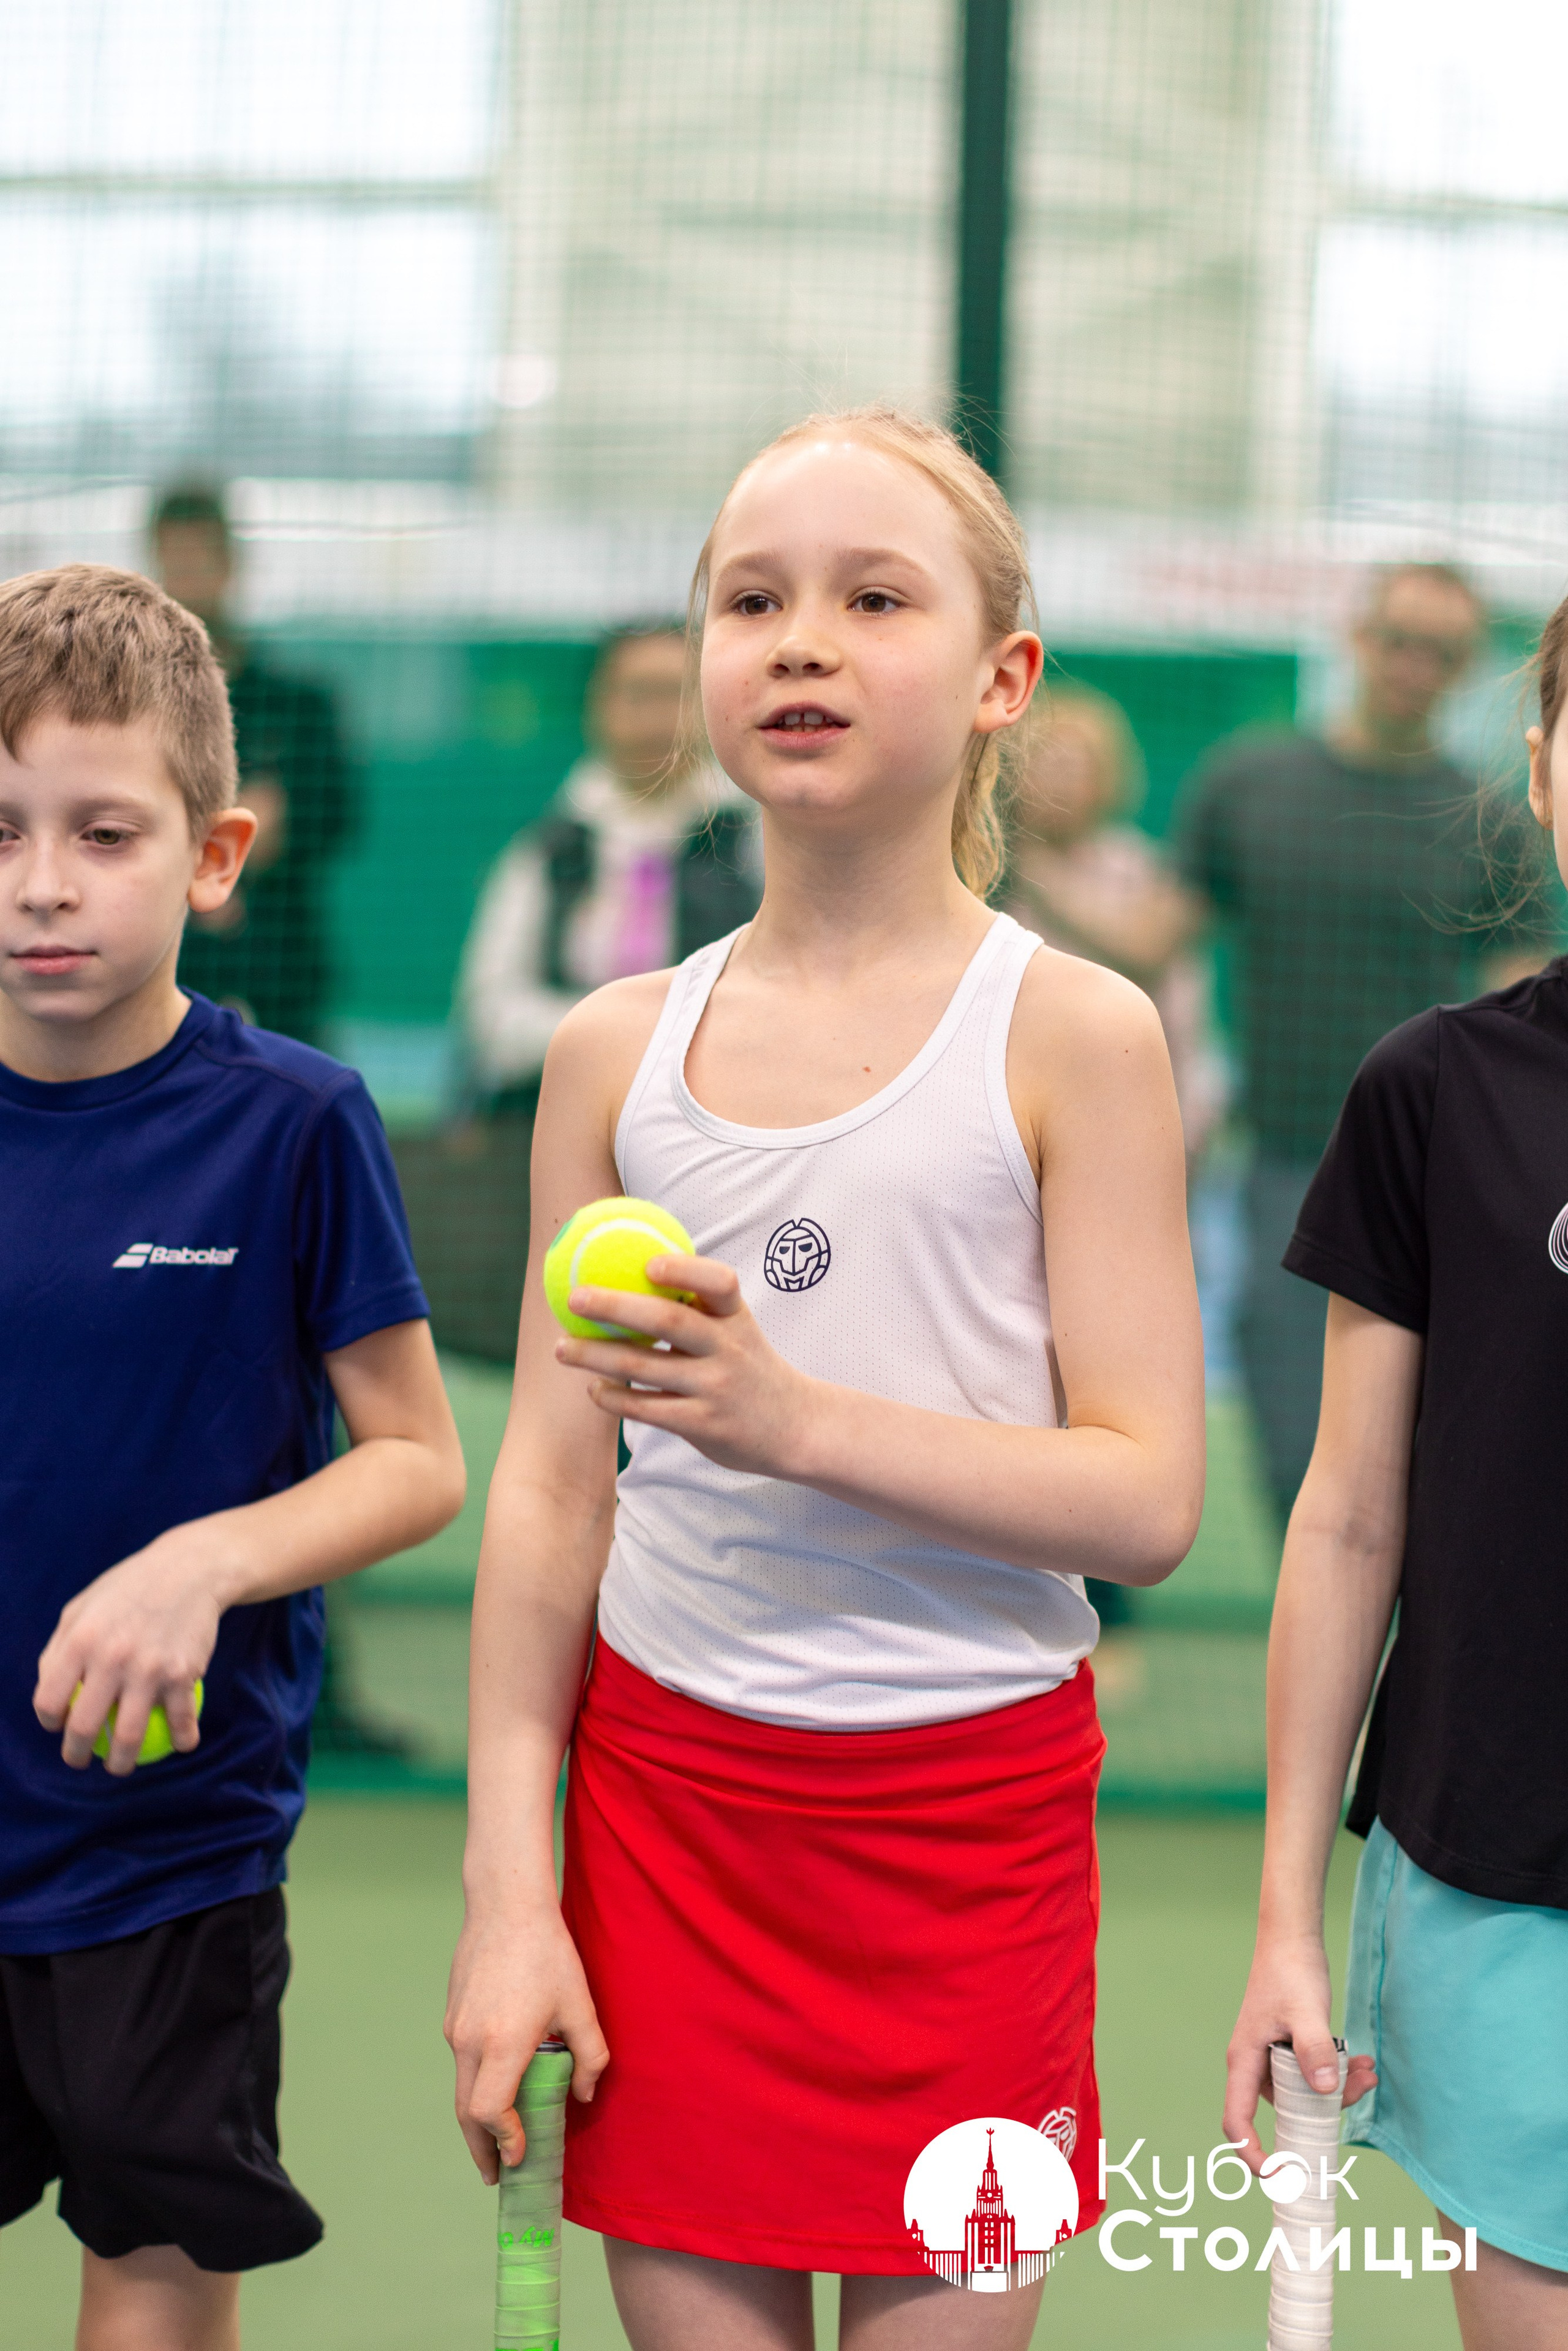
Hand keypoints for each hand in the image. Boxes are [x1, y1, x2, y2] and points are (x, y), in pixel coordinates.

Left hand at [33, 1526, 225, 1775]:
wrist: (190, 1569)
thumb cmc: (129, 1588)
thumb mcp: (82, 1606)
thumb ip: (60, 1647)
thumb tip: (48, 1693)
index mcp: (79, 1640)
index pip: (48, 1700)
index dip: (50, 1722)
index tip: (59, 1726)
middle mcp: (111, 1658)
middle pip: (84, 1728)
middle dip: (77, 1756)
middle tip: (82, 1760)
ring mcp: (149, 1669)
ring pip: (128, 1737)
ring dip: (122, 1764)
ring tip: (121, 1766)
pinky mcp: (182, 1673)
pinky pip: (181, 1720)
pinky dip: (183, 1739)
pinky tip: (183, 1742)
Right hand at [446, 1904, 609, 2181]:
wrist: (505, 1903)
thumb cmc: (547, 1952)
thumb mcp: (579, 2004)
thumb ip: (589, 2056)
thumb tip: (584, 2096)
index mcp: (502, 2043)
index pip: (489, 2113)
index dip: (503, 2141)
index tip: (520, 2156)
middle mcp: (469, 2040)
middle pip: (466, 2113)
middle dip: (481, 2149)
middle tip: (498, 2174)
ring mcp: (455, 2027)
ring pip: (462, 2088)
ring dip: (478, 2119)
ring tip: (501, 2137)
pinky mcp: (452, 2014)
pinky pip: (462, 2062)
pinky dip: (476, 2086)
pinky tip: (499, 2085)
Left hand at [555, 1253, 818, 1477]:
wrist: (795, 1427)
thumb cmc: (752, 1368)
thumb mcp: (739, 1329)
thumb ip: (701, 1305)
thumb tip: (638, 1266)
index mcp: (737, 1317)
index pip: (719, 1282)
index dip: (684, 1270)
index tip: (649, 1263)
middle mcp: (728, 1348)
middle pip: (668, 1320)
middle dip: (616, 1306)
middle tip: (575, 1297)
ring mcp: (715, 1387)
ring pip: (645, 1366)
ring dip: (596, 1355)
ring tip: (563, 1348)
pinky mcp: (703, 1424)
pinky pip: (647, 1408)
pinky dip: (614, 1398)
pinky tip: (593, 1389)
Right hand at [1223, 1931, 1377, 2170]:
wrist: (1292, 1940)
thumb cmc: (1289, 1972)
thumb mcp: (1306, 2011)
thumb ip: (1314, 2050)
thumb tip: (1326, 2090)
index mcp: (1245, 2061)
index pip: (1237, 2120)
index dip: (1253, 2153)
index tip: (1280, 2176)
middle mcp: (1255, 2064)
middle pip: (1283, 2111)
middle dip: (1321, 2114)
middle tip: (1356, 2094)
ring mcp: (1272, 2057)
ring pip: (1304, 2094)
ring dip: (1337, 2090)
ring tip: (1367, 2071)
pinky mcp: (1289, 2048)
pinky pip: (1312, 2075)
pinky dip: (1337, 2073)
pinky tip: (1362, 2060)